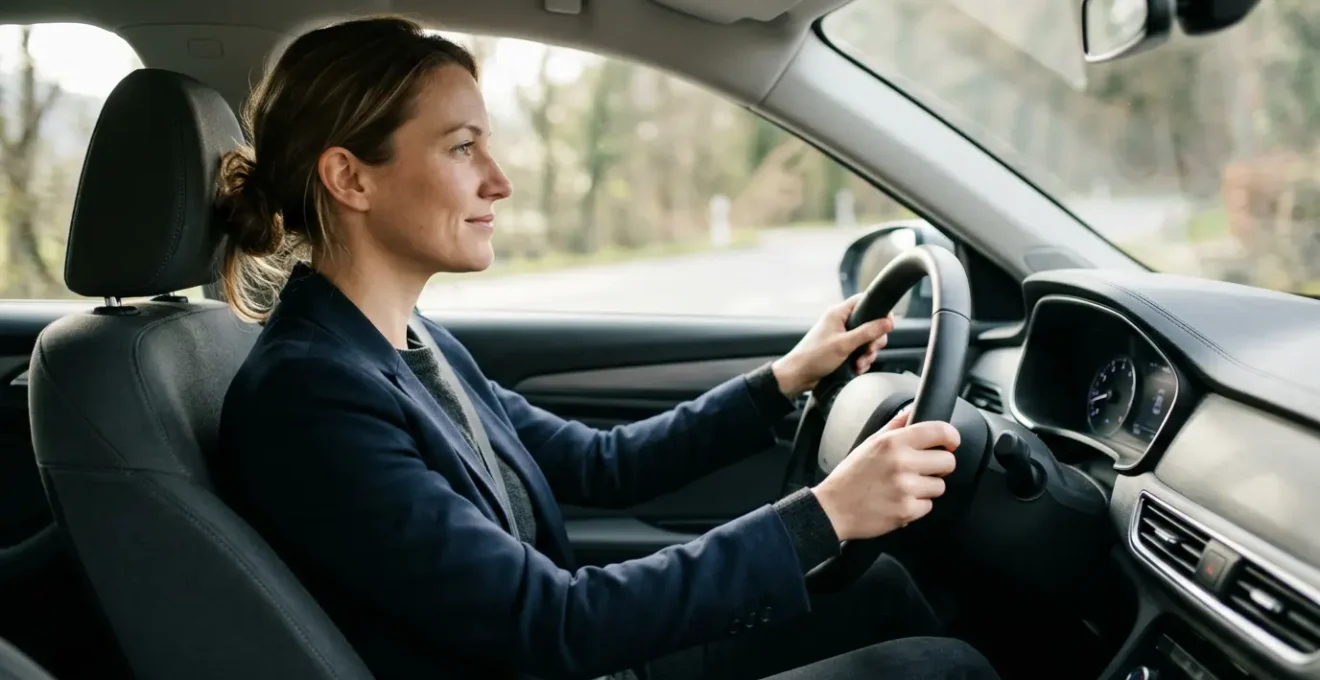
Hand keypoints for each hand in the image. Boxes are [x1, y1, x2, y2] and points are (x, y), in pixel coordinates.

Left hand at [771, 293, 893, 397]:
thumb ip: (867, 332)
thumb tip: (888, 322)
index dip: (879, 310)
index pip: (864, 301)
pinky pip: (860, 352)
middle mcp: (841, 322)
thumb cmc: (814, 357)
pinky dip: (861, 361)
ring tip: (859, 364)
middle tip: (870, 350)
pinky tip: (856, 369)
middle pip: (871, 324)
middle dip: (874, 340)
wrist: (798, 376)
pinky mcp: (843, 350)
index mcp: (839, 313)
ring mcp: (842, 336)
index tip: (887, 324)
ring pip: (867, 341)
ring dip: (868, 354)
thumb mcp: (844, 344)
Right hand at [811, 408, 958, 540]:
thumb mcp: (870, 442)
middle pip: (948, 461)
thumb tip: (914, 408)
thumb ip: (896, 424)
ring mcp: (905, 488)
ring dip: (927, 488)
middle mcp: (901, 463)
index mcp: (893, 442)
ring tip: (905, 487)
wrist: (834, 509)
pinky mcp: (907, 511)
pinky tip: (899, 501)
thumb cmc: (851, 475)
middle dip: (939, 466)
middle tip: (923, 469)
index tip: (950, 442)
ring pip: (940, 486)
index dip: (951, 437)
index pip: (940, 431)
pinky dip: (917, 506)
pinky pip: (928, 506)